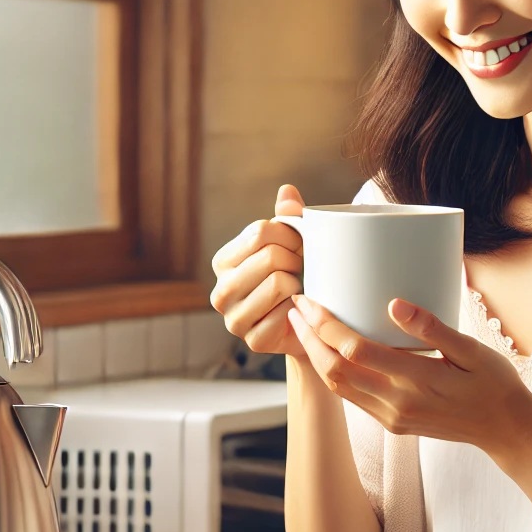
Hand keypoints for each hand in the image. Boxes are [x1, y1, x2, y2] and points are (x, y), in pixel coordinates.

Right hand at [209, 184, 307, 358]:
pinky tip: (298, 312)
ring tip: (300, 289)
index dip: (291, 235)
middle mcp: (220, 290)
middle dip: (297, 259)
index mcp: (224, 261)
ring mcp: (233, 319)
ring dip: (299, 284)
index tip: (301, 245)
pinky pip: (285, 312)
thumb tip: (287, 191)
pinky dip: (300, 309)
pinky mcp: (253, 341)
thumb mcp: (293, 244)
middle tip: (304, 270)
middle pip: (270, 256)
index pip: (260, 231)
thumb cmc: (298, 277)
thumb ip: (289, 217)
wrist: (310, 324)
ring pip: (278, 283)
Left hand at [286, 294, 531, 457]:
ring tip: (303, 326)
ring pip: (338, 387)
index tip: (310, 300)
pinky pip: (352, 398)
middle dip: (309, 338)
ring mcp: (393, 417)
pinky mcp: (393, 424)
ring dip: (316, 356)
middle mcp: (398, 404)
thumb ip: (432, 328)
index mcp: (417, 382)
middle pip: (335, 370)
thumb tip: (394, 304)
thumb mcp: (472, 350)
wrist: (506, 429)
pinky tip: (328, 352)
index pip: (356, 351)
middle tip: (295, 307)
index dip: (326, 325)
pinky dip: (333, 373)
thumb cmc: (494, 383)